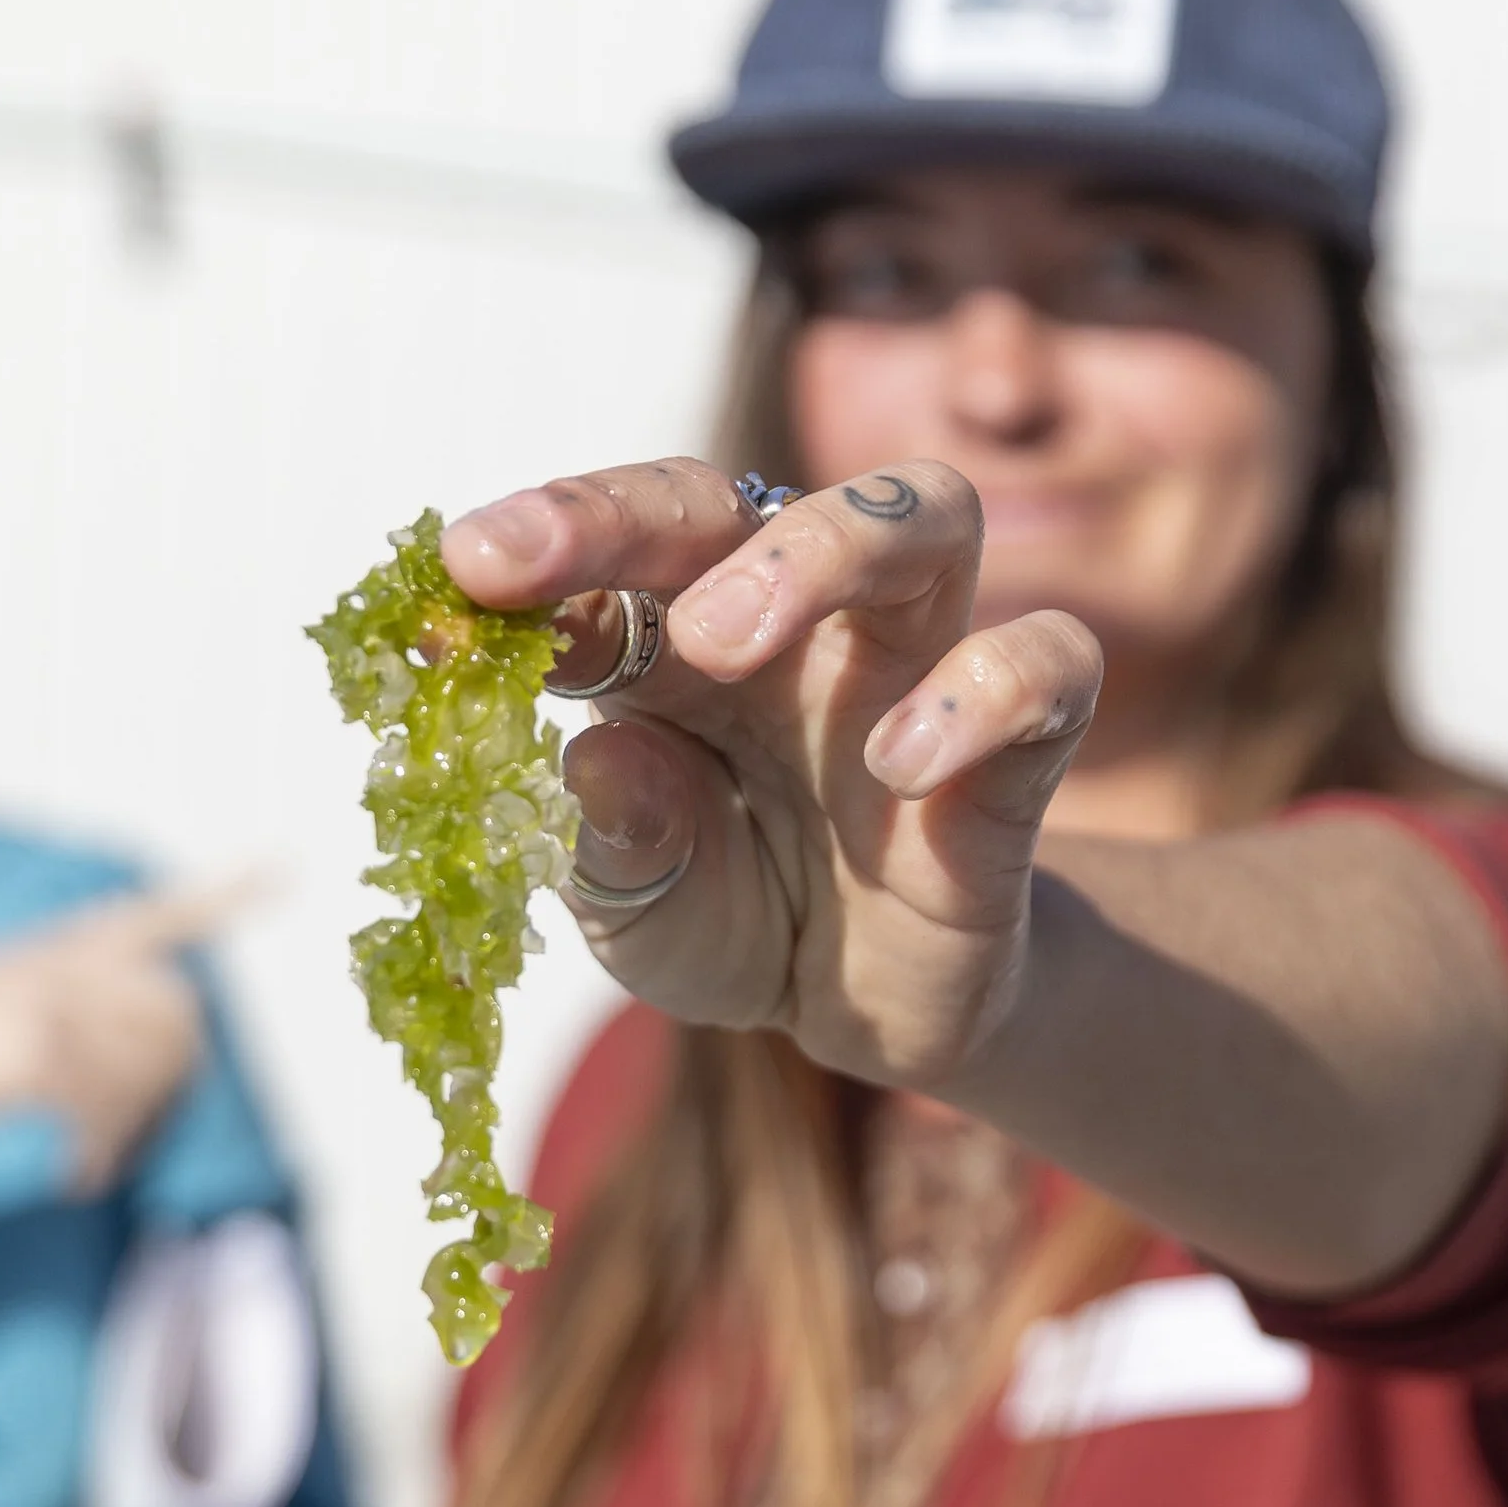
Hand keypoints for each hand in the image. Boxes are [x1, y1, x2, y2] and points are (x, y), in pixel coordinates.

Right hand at [0, 883, 236, 1250]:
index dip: (217, 895)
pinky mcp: (31, 1047)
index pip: (145, 914)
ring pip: (149, 1064)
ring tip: (90, 1161)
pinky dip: (98, 1156)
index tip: (281, 869)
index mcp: (43, 952)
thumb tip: (140, 1047)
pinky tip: (69, 1178)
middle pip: (175, 1011)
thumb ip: (56, 1013)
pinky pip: (107, 1107)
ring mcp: (45, 998)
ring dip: (132, 1129)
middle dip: (169, 1082)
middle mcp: (53, 962)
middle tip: (122, 1139)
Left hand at [443, 459, 1099, 1104]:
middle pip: (748, 493)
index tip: (462, 569)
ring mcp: (916, 667)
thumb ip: (618, 851)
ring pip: (924, 511)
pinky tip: (900, 768)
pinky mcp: (1018, 745)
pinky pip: (1044, 663)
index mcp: (681, 643)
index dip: (543, 543)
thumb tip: (597, 762)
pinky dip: (979, 694)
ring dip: (821, 548)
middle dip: (639, 515)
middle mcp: (801, 624)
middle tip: (547, 576)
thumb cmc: (735, 919)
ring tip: (724, 641)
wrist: (869, 1013)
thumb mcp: (641, 915)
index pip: (620, 550)